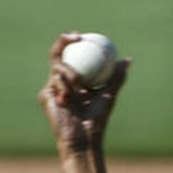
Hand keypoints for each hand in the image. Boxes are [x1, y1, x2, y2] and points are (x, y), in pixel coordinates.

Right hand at [37, 33, 130, 156]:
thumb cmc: (98, 119)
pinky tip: (68, 96)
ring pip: (58, 66)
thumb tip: (127, 60)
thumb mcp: (109, 94)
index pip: (73, 57)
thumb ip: (116, 77)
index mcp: (75, 81)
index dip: (74, 43)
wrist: (84, 137)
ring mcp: (52, 88)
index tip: (83, 36)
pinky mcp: (45, 95)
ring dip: (71, 72)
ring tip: (79, 84)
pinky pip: (55, 79)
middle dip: (63, 41)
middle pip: (58, 55)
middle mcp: (62, 82)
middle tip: (75, 36)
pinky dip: (64, 85)